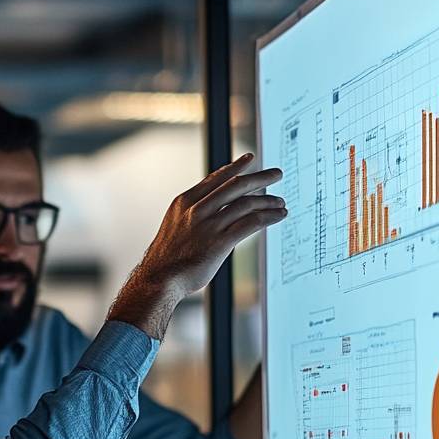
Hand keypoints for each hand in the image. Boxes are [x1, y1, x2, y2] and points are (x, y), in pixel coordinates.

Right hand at [108, 153, 284, 338]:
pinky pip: (251, 223)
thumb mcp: (175, 227)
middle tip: (276, 174)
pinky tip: (278, 216)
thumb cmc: (166, 258)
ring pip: (246, 203)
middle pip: (235, 186)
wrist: (158, 279)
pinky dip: (269, 217)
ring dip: (268, 200)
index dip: (234, 167)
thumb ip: (193, 216)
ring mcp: (209, 225)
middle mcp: (197, 210)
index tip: (249, 159)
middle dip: (260, 178)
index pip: (215, 179)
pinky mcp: (220, 242)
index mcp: (184, 203)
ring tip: (280, 202)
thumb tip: (214, 213)